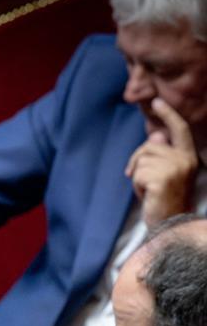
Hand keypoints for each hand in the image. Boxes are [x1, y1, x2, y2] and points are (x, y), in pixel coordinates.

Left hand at [125, 98, 198, 226]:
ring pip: (141, 160)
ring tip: (149, 191)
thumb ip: (160, 154)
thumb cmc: (165, 199)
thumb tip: (155, 134)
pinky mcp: (163, 179)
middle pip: (149, 147)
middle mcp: (185, 159)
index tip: (157, 101)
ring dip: (138, 177)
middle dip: (138, 162)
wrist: (171, 224)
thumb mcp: (164, 174)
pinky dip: (137, 186)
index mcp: (188, 156)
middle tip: (143, 182)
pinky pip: (138, 174)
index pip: (179, 130)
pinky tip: (148, 196)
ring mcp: (176, 169)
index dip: (168, 114)